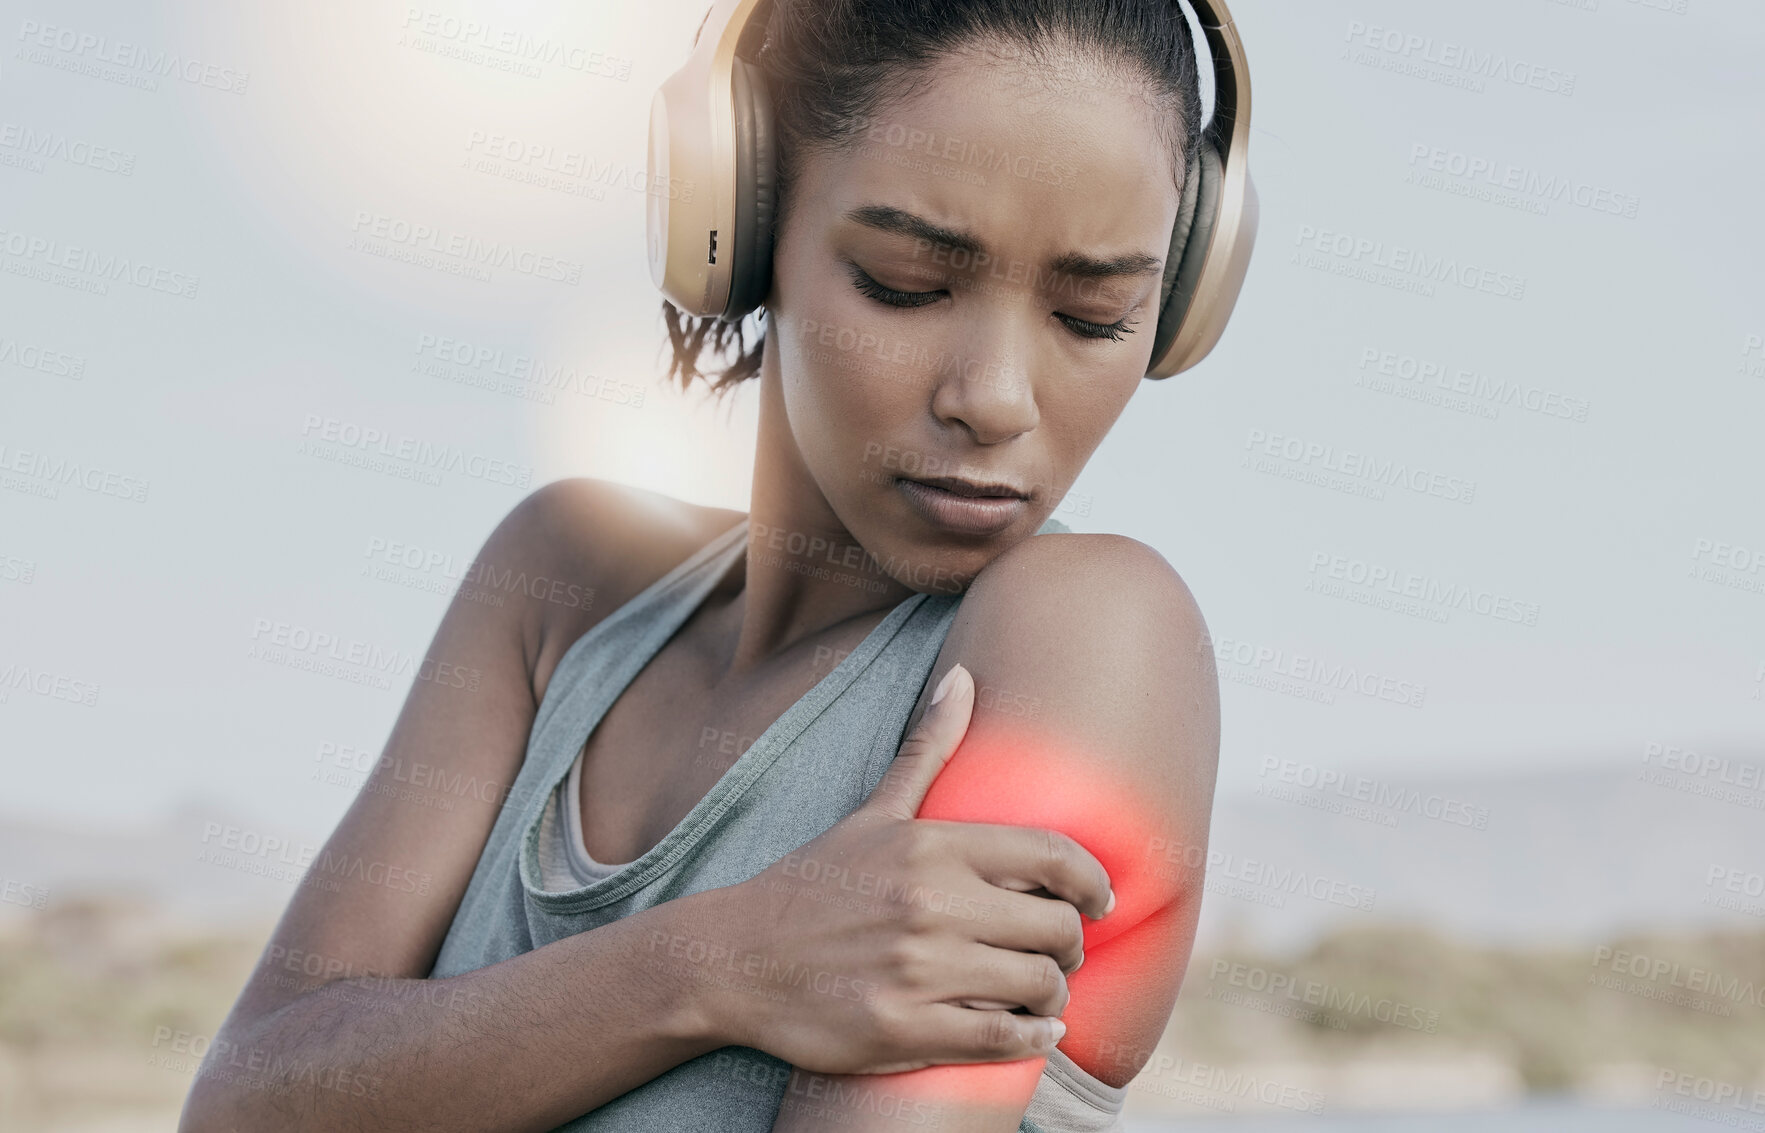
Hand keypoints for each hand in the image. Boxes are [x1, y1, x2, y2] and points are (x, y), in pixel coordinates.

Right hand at [715, 663, 1114, 1074]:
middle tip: (1061, 953)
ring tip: (1040, 992)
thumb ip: (927, 749)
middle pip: (1057, 927)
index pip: (1053, 855)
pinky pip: (1004, 1040)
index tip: (1101, 900)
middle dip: (1072, 945)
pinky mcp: (902, 1030)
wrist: (735, 959)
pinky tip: (1031, 1031)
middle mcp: (930, 905)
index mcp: (932, 847)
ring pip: (1038, 986)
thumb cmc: (812, 884)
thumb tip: (963, 676)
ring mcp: (917, 970)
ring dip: (1052, 994)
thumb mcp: (873, 814)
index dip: (1094, 881)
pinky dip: (1032, 1039)